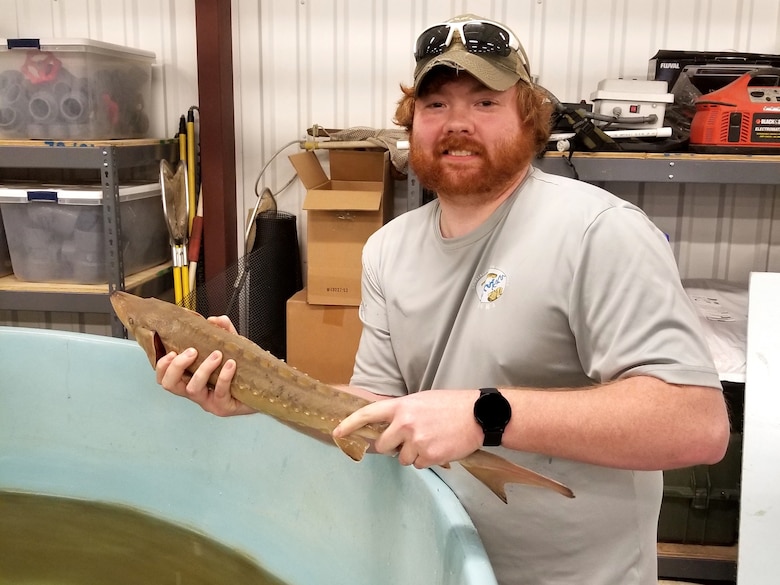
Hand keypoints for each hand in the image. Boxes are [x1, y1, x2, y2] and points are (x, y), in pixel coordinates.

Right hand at [155, 315, 255, 416]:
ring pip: (192, 389)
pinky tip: (231, 365)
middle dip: (177, 366)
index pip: (165, 376)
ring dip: (203, 369)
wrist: (263, 389)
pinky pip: (219, 392)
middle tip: (192, 351)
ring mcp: (208, 401)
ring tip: (217, 354)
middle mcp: (195, 391)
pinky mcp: (223, 407)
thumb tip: (215, 319)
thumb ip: (223, 331)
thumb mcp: (231, 347)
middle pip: (170, 384)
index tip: (172, 351)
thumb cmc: (241, 371)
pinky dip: (224, 376)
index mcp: (190, 378)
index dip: (162, 365)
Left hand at [333, 389, 482, 468]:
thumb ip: (402, 414)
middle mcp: (405, 423)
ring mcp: (417, 441)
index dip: (350, 424)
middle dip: (391, 447)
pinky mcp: (430, 456)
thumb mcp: (422, 401)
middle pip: (383, 446)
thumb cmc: (451, 405)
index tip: (337, 432)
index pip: (368, 414)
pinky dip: (427, 460)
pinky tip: (440, 446)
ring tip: (432, 440)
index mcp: (402, 406)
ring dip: (413, 454)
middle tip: (408, 440)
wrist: (479, 414)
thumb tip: (387, 431)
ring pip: (402, 458)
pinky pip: (419, 464)